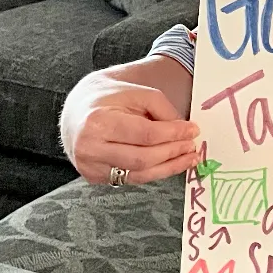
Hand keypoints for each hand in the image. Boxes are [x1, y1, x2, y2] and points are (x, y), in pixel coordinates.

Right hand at [61, 66, 199, 185]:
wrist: (78, 110)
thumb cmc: (111, 98)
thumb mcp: (139, 93)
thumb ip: (163, 110)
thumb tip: (185, 130)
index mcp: (98, 122)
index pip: (145, 134)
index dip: (173, 134)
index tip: (193, 130)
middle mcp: (89, 148)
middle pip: (142, 158)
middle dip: (172, 153)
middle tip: (192, 146)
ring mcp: (89, 166)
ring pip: (138, 174)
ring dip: (168, 167)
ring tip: (188, 158)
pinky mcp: (94, 177)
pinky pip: (131, 178)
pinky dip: (154, 172)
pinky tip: (170, 164)